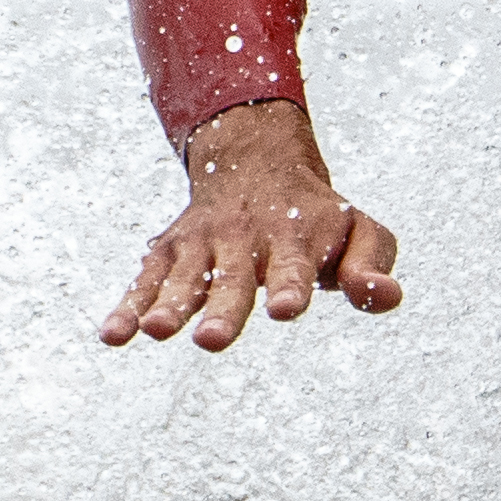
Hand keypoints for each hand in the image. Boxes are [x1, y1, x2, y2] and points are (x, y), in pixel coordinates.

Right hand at [104, 99, 403, 350]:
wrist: (256, 160)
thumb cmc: (316, 216)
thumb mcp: (358, 231)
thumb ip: (372, 267)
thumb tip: (387, 298)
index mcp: (294, 239)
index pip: (293, 267)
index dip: (290, 287)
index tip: (285, 308)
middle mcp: (245, 240)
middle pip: (233, 279)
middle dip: (222, 309)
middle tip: (213, 340)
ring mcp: (203, 245)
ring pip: (185, 279)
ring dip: (169, 306)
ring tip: (154, 332)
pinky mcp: (170, 251)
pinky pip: (147, 279)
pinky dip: (129, 305)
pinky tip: (113, 335)